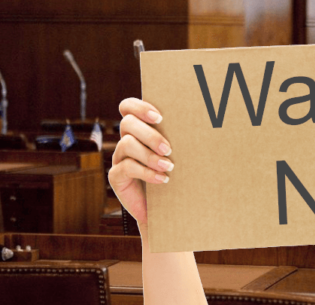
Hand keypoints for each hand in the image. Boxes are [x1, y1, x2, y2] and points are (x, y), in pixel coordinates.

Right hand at [108, 98, 173, 226]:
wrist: (166, 208)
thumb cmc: (176, 176)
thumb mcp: (178, 154)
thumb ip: (178, 139)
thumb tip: (198, 124)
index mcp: (139, 129)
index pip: (128, 107)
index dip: (139, 107)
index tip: (159, 117)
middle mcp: (127, 140)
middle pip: (128, 123)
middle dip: (149, 134)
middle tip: (168, 148)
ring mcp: (119, 157)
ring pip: (126, 144)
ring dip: (149, 155)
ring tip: (168, 167)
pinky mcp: (116, 176)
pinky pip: (125, 167)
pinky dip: (146, 173)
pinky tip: (163, 179)